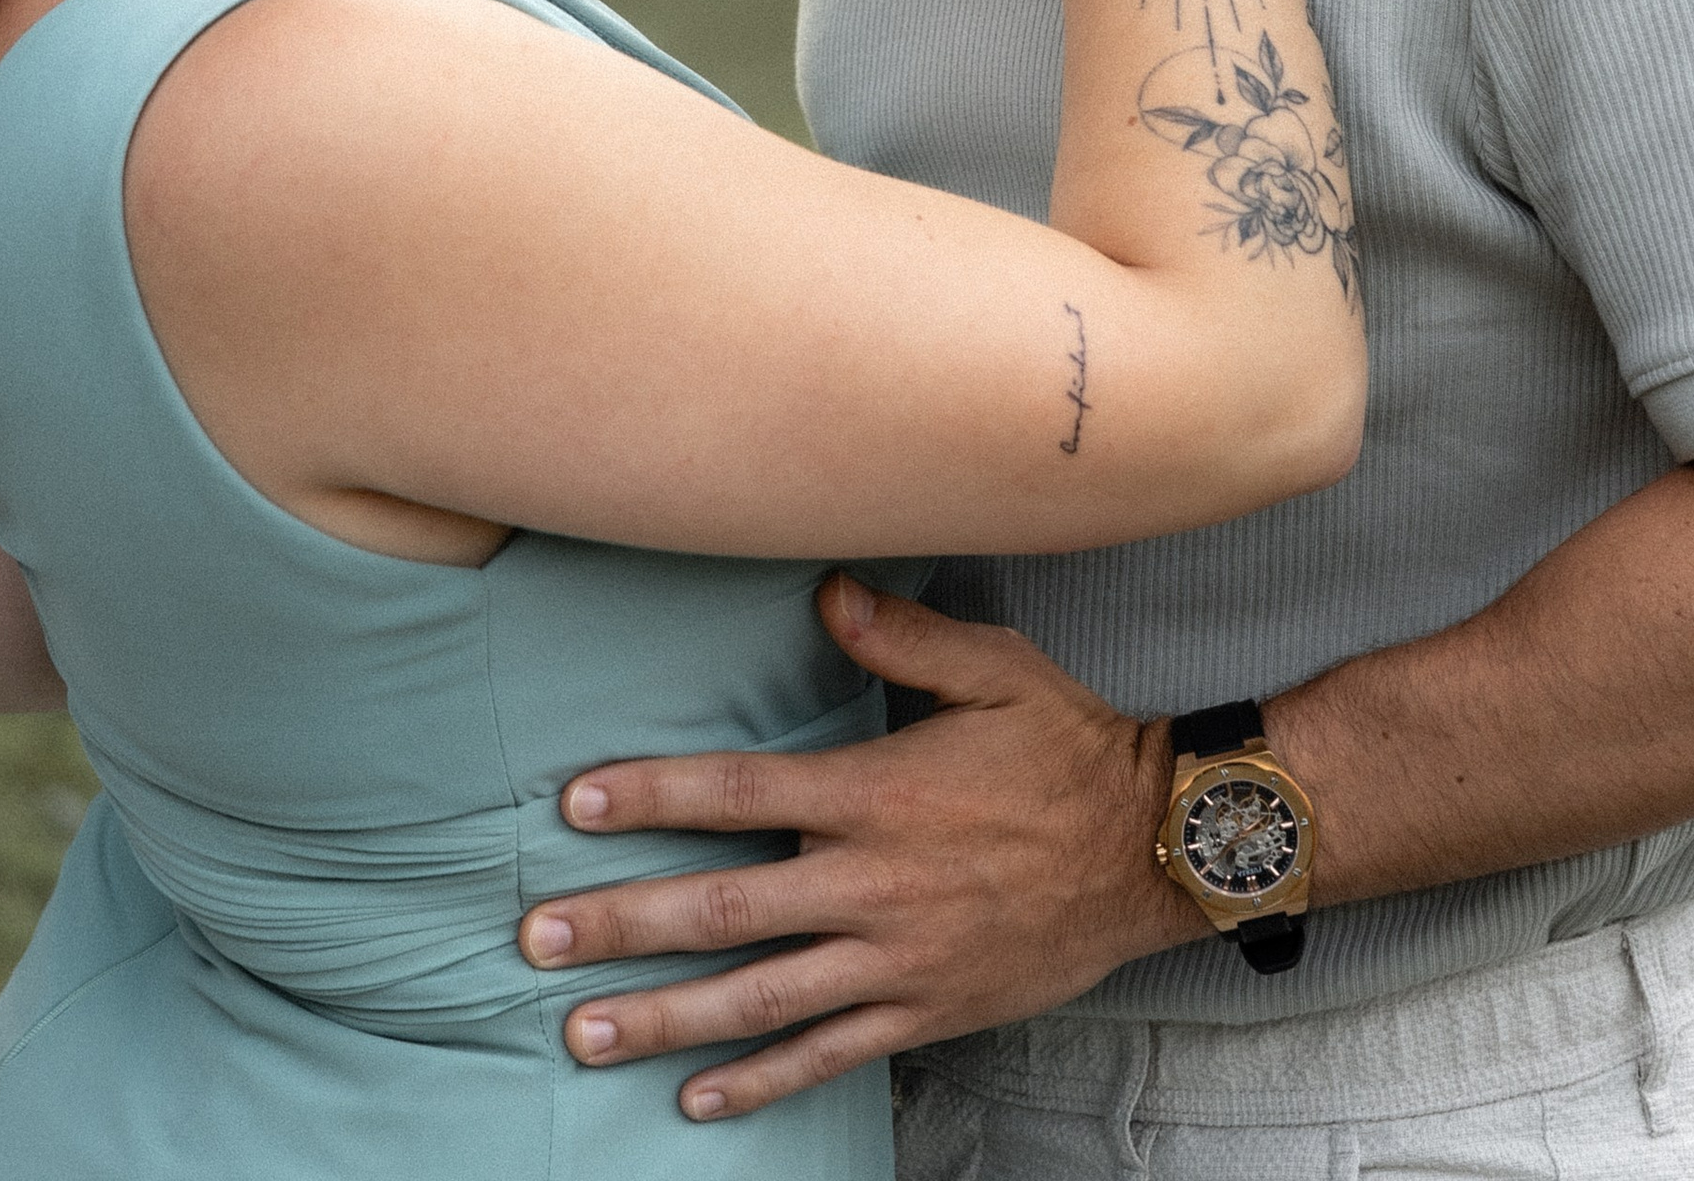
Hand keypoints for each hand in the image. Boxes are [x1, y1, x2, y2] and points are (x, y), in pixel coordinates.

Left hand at [518, 575, 1196, 1120]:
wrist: (1157, 849)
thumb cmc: (1072, 745)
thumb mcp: (997, 667)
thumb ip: (902, 634)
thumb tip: (823, 592)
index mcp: (876, 793)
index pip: (738, 794)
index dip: (651, 797)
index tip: (573, 803)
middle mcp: (873, 885)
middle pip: (723, 909)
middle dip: (622, 923)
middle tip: (536, 936)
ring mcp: (898, 959)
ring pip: (759, 998)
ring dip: (663, 1017)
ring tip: (582, 1032)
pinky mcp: (927, 1011)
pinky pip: (828, 1054)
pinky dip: (759, 1081)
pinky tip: (696, 1100)